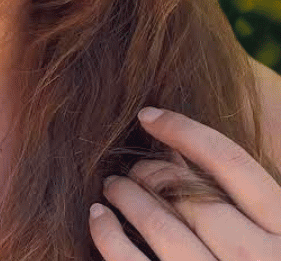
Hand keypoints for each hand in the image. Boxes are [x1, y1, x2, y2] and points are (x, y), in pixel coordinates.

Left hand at [88, 107, 280, 259]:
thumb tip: (178, 151)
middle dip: (149, 172)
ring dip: (125, 196)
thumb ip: (241, 202)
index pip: (231, 162)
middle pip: (190, 193)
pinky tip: (98, 218)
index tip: (148, 115)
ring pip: (161, 225)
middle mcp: (260, 260)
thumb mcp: (274, 239)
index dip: (184, 130)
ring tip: (110, 186)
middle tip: (130, 168)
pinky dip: (109, 237)